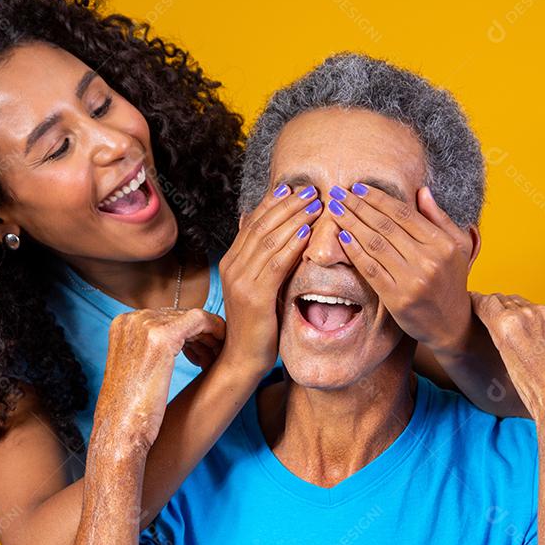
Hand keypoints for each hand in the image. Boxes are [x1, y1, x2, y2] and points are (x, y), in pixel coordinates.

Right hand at [93, 308, 225, 455]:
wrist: (120, 433)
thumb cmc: (130, 410)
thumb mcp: (136, 369)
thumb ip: (151, 349)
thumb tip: (181, 341)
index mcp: (122, 324)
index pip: (165, 317)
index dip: (187, 335)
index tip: (200, 354)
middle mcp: (130, 319)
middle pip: (179, 316)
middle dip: (199, 337)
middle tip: (211, 359)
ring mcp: (144, 325)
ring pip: (192, 317)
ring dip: (209, 338)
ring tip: (214, 360)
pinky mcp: (161, 336)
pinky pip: (200, 320)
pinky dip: (216, 330)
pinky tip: (221, 348)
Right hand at [218, 183, 322, 375]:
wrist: (241, 357)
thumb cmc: (254, 322)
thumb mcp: (253, 284)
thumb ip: (256, 256)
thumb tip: (248, 221)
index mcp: (231, 261)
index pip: (253, 222)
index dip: (274, 203)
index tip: (294, 187)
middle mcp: (232, 266)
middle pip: (261, 226)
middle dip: (287, 205)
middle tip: (310, 190)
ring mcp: (241, 281)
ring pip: (269, 240)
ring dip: (294, 219)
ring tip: (314, 204)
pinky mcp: (254, 296)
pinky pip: (276, 264)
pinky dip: (292, 246)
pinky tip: (306, 233)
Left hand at [328, 183, 477, 353]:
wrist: (451, 324)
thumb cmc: (452, 281)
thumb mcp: (457, 247)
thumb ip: (439, 218)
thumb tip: (422, 191)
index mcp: (442, 244)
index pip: (404, 214)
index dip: (378, 198)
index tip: (358, 188)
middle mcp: (428, 260)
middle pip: (385, 226)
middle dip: (358, 206)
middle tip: (337, 193)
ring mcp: (412, 280)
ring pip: (374, 244)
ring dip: (350, 224)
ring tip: (335, 210)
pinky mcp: (397, 298)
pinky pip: (370, 269)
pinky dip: (354, 251)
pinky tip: (341, 236)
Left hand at [470, 292, 544, 423]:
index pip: (541, 311)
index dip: (527, 320)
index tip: (518, 329)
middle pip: (519, 303)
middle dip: (506, 312)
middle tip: (491, 321)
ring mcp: (528, 316)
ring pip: (501, 303)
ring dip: (490, 310)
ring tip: (476, 313)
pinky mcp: (508, 325)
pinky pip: (485, 307)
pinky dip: (475, 306)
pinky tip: (465, 306)